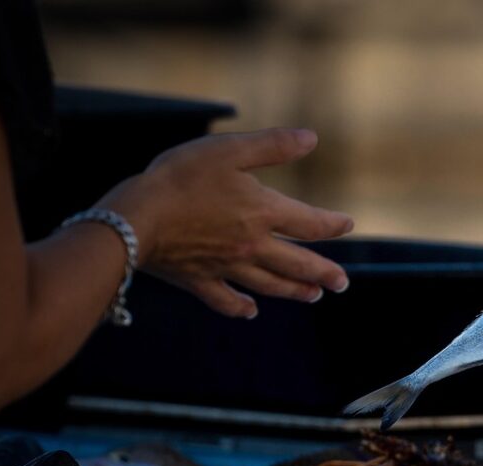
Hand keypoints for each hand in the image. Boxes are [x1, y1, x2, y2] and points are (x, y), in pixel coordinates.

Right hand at [97, 128, 353, 317]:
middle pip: (299, 264)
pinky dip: (240, 307)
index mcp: (263, 213)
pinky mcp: (199, 280)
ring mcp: (227, 267)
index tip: (347, 225)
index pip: (310, 223)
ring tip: (313, 296)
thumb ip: (272, 145)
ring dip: (295, 291)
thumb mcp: (228, 150)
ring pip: (270, 285)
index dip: (332, 224)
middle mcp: (252, 246)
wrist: (135, 217)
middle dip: (324, 273)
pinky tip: (251, 311)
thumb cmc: (180, 177)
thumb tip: (311, 138)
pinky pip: (225, 300)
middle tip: (342, 284)